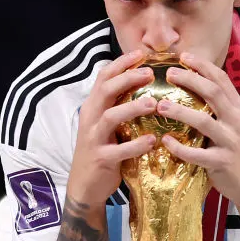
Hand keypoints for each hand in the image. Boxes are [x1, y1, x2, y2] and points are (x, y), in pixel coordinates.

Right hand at [66, 50, 157, 218]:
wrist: (85, 186)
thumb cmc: (103, 150)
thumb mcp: (106, 125)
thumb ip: (119, 105)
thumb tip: (144, 84)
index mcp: (93, 107)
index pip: (104, 77)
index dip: (121, 63)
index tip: (141, 53)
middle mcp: (91, 119)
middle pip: (106, 90)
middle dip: (128, 78)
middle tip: (150, 73)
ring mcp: (94, 139)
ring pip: (111, 117)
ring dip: (133, 108)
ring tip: (154, 103)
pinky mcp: (101, 159)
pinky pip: (119, 150)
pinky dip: (136, 145)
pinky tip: (152, 140)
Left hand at [158, 52, 239, 204]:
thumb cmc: (238, 152)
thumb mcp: (235, 125)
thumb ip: (220, 107)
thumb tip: (194, 86)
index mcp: (238, 109)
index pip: (221, 80)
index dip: (203, 66)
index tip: (184, 56)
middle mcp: (236, 121)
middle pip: (213, 93)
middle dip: (190, 80)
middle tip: (169, 74)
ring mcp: (230, 141)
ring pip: (204, 121)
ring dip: (180, 112)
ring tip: (160, 106)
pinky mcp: (222, 162)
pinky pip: (197, 154)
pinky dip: (179, 148)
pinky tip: (165, 141)